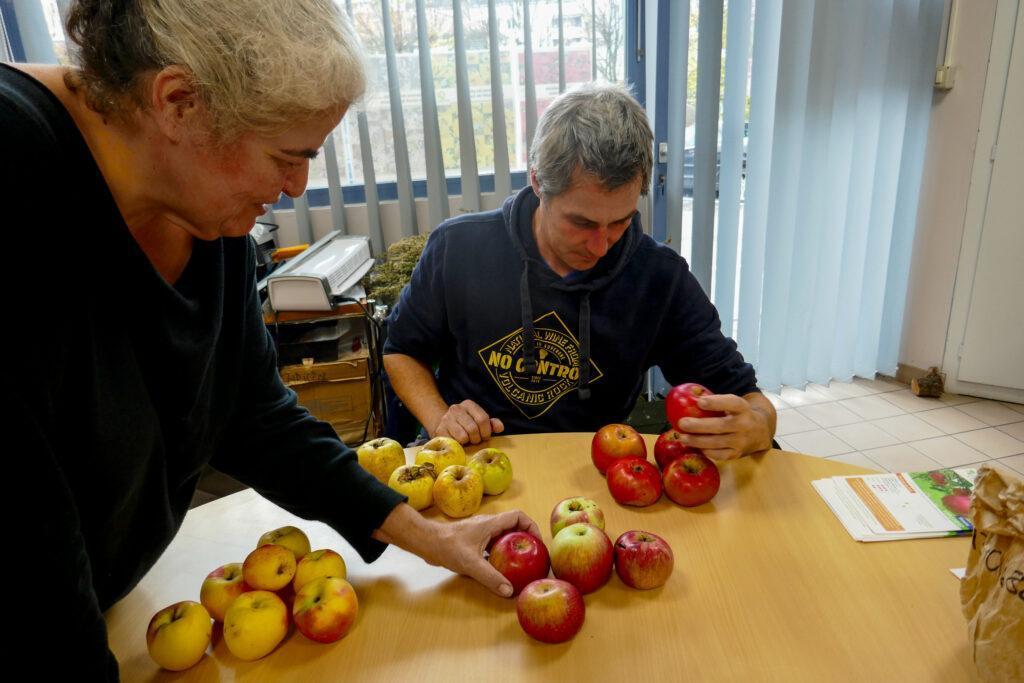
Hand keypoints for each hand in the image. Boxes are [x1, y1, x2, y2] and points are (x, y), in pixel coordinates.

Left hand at [381, 507, 540, 596]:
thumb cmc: (447, 547)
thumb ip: (490, 577)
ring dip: (512, 548)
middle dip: (525, 540)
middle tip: (532, 557)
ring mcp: (481, 533)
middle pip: (514, 527)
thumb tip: (509, 591)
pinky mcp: (474, 542)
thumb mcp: (471, 564)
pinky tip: (499, 570)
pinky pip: (493, 546)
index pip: (519, 517)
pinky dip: (500, 555)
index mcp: (491, 524)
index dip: (532, 527)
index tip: (538, 543)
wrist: (426, 542)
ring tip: (520, 565)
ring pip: (503, 538)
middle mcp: (488, 525)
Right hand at [433, 399, 503, 444]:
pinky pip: (454, 442)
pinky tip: (458, 441)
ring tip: (467, 440)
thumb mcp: (480, 421)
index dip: (486, 431)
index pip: (483, 419)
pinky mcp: (440, 430)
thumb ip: (491, 424)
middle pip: (473, 428)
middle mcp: (456, 408)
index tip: (485, 436)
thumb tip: (500, 427)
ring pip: (463, 436)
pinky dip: (459, 445)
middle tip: (475, 440)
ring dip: (468, 442)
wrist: (444, 425)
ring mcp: (446, 419)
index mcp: (468, 404)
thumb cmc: (466, 424)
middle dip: (477, 438)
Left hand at [675, 393, 772, 459]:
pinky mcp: (737, 454)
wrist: (761, 432)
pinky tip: (695, 447)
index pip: (732, 403)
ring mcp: (741, 442)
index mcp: (743, 408)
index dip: (716, 402)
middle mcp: (744, 425)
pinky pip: (719, 455)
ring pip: (717, 442)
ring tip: (682, 438)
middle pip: (720, 426)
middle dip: (699, 426)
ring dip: (697, 441)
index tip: (699, 402)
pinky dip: (706, 451)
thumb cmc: (739, 414)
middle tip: (682, 423)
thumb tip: (689, 398)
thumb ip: (716, 402)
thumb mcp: (734, 404)